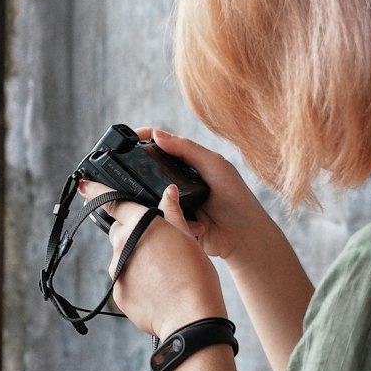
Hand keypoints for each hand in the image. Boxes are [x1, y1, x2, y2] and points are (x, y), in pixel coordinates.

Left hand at [77, 178, 227, 342]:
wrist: (190, 318)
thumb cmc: (195, 276)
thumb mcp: (188, 237)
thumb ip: (173, 213)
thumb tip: (168, 193)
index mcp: (140, 223)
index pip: (113, 201)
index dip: (97, 191)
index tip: (84, 186)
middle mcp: (122, 244)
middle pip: (119, 229)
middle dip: (132, 230)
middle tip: (158, 242)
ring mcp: (116, 269)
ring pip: (122, 255)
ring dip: (135, 256)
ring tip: (164, 270)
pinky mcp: (117, 292)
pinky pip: (124, 278)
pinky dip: (136, 279)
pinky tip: (158, 287)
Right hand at [142, 128, 280, 267]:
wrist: (243, 235)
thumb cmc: (235, 197)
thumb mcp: (213, 165)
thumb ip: (186, 148)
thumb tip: (157, 134)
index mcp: (188, 163)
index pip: (159, 146)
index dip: (143, 139)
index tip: (127, 139)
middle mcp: (177, 181)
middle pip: (148, 170)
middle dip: (138, 170)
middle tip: (128, 170)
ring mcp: (173, 202)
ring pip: (148, 195)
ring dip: (150, 197)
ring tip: (158, 198)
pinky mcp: (172, 222)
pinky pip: (156, 217)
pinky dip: (162, 215)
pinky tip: (174, 216)